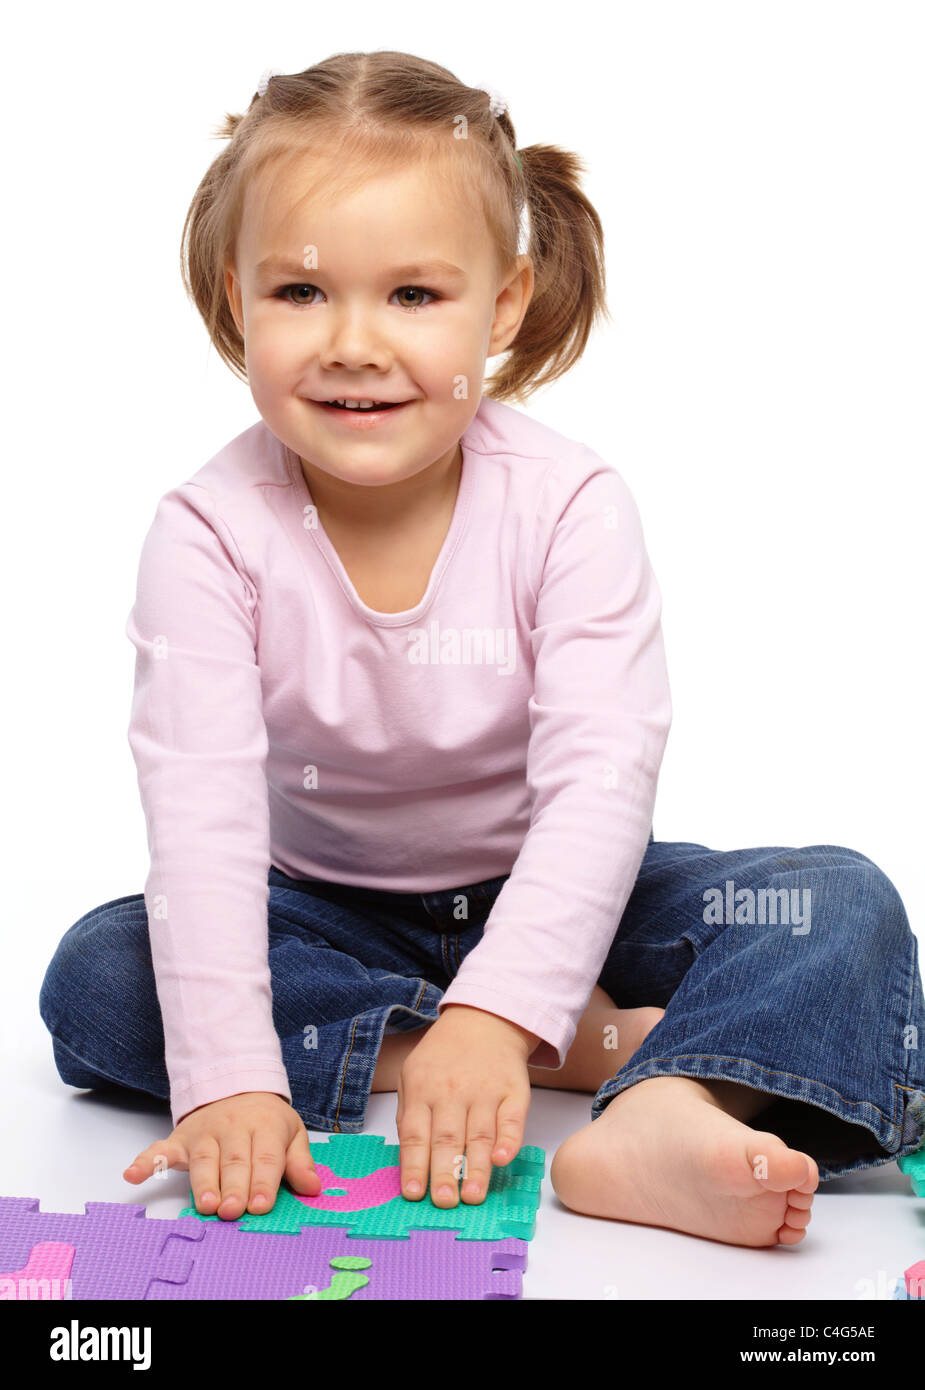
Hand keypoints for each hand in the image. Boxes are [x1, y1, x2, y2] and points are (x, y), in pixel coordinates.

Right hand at [122, 1090, 321, 1219]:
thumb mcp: (291, 1132)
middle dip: (233, 1186)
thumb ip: (299, 1161)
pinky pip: (161, 1149)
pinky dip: (146, 1161)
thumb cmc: (266, 1120)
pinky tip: (132, 1174)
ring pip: (204, 1159)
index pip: (265, 1157)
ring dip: (203, 1182)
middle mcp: (233, 1128)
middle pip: (233, 1160)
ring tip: (206, 1205)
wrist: (237, 1084)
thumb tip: (313, 1187)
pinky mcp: (182, 1138)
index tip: (260, 1205)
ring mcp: (204, 1133)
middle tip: (232, 1211)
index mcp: (264, 1126)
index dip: (263, 1182)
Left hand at [396, 1004, 537, 1208]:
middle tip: (445, 1203)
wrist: (484, 1020)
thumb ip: (409, 1115)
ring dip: (477, 1168)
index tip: (414, 1194)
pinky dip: (509, 1140)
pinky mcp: (513, 1091)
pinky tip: (503, 1159)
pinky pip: (512, 1120)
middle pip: (447, 1138)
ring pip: (480, 1135)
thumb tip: (409, 1160)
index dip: (415, 1166)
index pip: (416, 1135)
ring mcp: (485, 1091)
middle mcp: (452, 1091)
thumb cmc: (444, 1056)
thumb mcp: (413, 1074)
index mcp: (422, 1089)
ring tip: (473, 1196)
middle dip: (445, 1173)